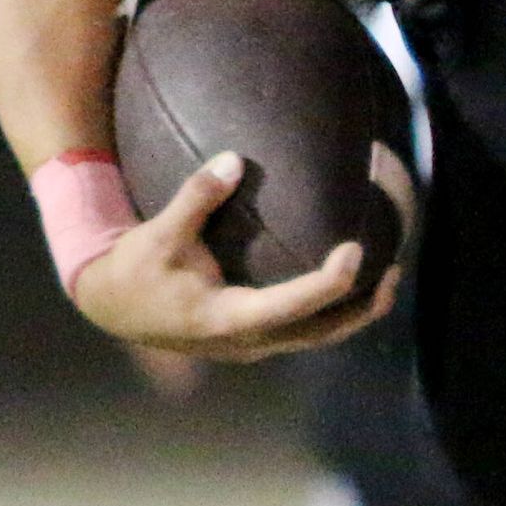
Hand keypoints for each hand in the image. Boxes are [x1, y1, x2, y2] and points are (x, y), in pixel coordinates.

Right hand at [70, 150, 398, 360]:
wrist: (110, 305)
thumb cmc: (135, 269)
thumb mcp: (159, 232)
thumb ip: (196, 197)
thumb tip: (232, 159)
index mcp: (226, 319)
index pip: (291, 305)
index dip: (328, 283)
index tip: (356, 250)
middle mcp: (246, 342)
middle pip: (320, 333)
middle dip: (361, 307)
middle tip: (395, 271)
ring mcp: (251, 346)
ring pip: (316, 338)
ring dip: (353, 314)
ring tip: (388, 278)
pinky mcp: (251, 340)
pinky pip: (302, 331)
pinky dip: (330, 312)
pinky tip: (349, 284)